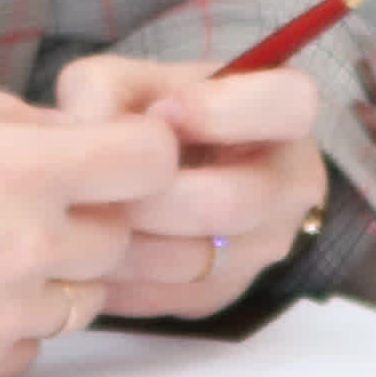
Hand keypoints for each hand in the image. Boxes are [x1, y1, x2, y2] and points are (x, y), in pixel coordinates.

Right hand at [0, 73, 192, 376]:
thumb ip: (17, 120)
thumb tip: (80, 136)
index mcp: (20, 167)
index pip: (153, 161)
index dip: (145, 147)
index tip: (120, 148)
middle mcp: (26, 247)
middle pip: (128, 232)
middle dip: (99, 209)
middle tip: (41, 194)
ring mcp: (3, 313)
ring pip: (89, 294)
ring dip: (62, 268)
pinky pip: (37, 342)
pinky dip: (17, 317)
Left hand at [46, 51, 327, 320]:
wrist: (168, 173)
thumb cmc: (152, 116)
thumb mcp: (129, 80)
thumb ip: (105, 90)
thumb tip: (88, 127)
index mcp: (285, 111)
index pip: (289, 105)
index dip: (221, 111)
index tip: (163, 111)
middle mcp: (290, 185)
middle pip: (229, 204)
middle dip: (150, 195)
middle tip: (102, 183)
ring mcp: (264, 247)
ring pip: (192, 262)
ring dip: (125, 243)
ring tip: (85, 215)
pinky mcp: (223, 293)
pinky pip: (166, 297)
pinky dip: (120, 278)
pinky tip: (92, 249)